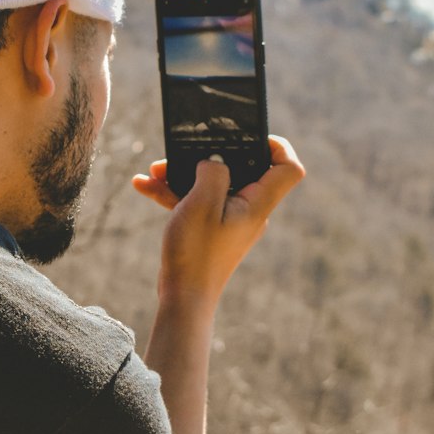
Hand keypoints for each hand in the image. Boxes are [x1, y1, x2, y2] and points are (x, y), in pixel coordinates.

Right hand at [132, 136, 304, 306]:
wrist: (182, 298)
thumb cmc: (195, 253)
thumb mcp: (201, 203)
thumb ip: (213, 172)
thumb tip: (214, 160)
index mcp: (258, 204)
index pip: (289, 168)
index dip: (277, 145)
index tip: (250, 135)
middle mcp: (250, 211)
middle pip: (243, 170)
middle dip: (209, 156)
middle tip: (183, 150)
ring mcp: (231, 221)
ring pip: (213, 185)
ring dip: (183, 174)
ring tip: (153, 170)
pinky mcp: (212, 229)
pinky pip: (198, 202)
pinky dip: (175, 193)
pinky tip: (145, 186)